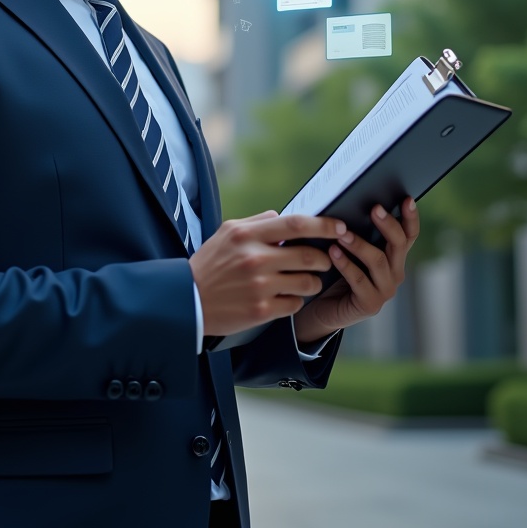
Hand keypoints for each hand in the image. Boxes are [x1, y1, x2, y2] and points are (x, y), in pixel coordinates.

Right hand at [190, 212, 347, 337]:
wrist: (186, 300)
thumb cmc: (209, 263)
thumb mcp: (227, 233)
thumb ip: (257, 222)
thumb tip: (282, 217)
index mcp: (247, 235)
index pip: (296, 224)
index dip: (323, 225)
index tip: (340, 227)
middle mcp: (255, 259)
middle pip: (309, 255)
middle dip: (323, 258)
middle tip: (323, 260)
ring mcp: (259, 286)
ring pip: (307, 282)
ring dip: (313, 281)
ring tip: (305, 280)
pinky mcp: (260, 311)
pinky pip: (295, 304)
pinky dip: (296, 300)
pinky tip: (285, 297)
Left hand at [293, 197, 419, 344]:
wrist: (323, 307)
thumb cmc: (334, 271)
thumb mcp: (347, 249)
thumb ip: (353, 231)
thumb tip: (348, 203)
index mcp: (393, 257)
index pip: (408, 235)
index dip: (410, 218)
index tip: (407, 199)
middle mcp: (395, 273)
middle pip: (398, 245)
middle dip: (387, 225)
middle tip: (374, 208)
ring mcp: (385, 290)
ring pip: (378, 261)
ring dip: (359, 244)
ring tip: (342, 232)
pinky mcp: (370, 304)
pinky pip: (359, 280)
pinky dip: (345, 264)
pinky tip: (332, 251)